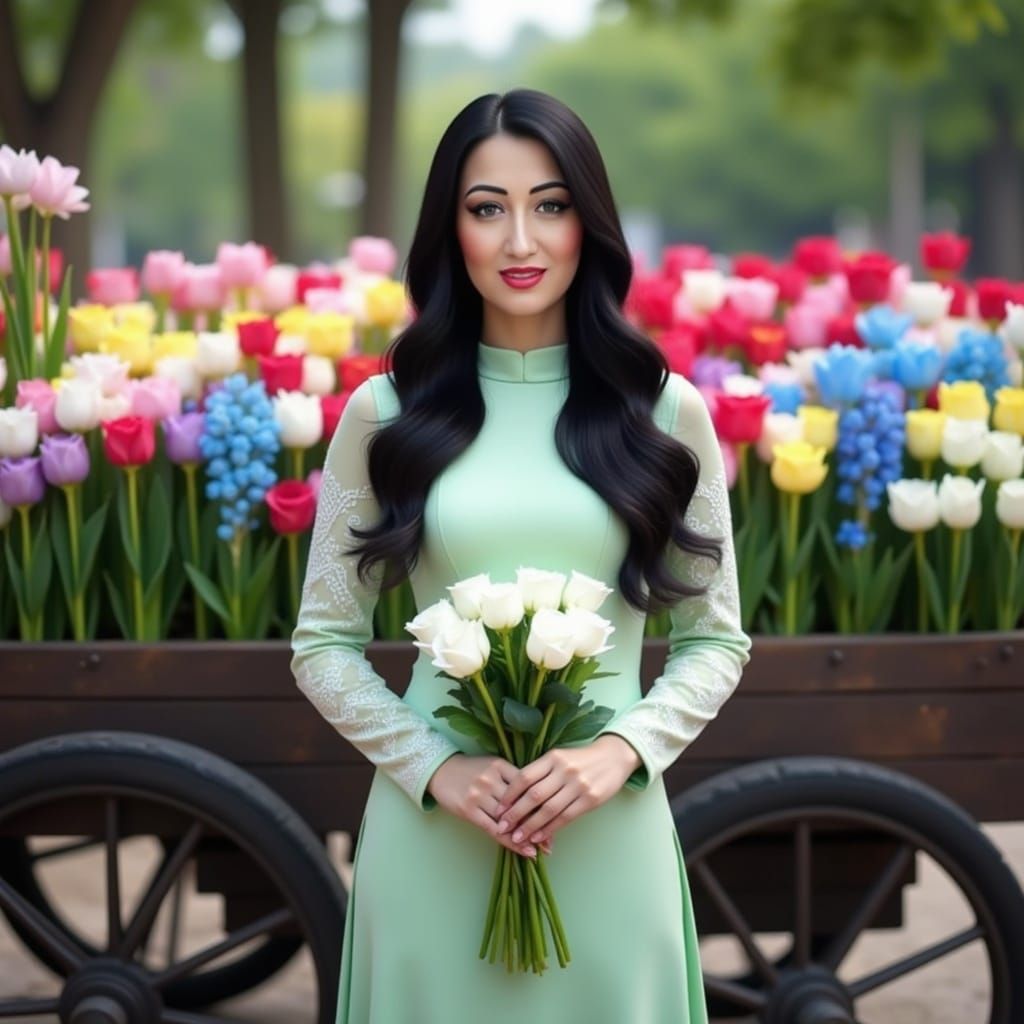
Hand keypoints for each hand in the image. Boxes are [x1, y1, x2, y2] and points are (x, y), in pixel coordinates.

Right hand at [426, 754, 552, 857]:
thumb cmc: (473, 769)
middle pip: (520, 804)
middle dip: (538, 823)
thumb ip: (514, 779)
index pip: (528, 787)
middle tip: (552, 841)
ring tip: (541, 850)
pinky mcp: (469, 810)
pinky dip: (510, 842)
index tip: (558, 817)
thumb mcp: (494, 766)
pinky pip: (493, 829)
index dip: (543, 804)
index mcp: (501, 766)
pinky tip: (524, 851)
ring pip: (508, 820)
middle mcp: (491, 779)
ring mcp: (479, 795)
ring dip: (526, 836)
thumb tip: (540, 798)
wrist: (442, 770)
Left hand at [493, 735, 641, 846]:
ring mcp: (578, 785)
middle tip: (502, 828)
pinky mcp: (590, 799)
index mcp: (553, 758)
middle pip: (534, 795)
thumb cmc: (581, 760)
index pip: (525, 777)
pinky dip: (550, 829)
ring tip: (517, 838)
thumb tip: (516, 796)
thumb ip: (541, 772)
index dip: (510, 795)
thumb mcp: (560, 758)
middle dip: (515, 814)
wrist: (613, 757)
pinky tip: (538, 837)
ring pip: (548, 809)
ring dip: (530, 826)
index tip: (498, 809)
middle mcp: (564, 770)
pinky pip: (565, 817)